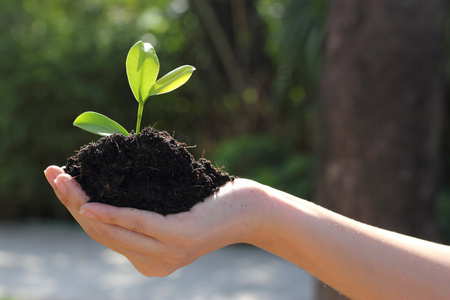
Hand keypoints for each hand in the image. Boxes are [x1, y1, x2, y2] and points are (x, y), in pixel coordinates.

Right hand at [44, 166, 262, 276]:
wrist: (253, 211)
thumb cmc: (212, 202)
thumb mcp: (172, 210)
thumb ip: (145, 212)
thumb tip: (112, 186)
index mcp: (147, 258)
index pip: (103, 235)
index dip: (76, 210)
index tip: (60, 183)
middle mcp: (152, 263)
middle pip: (101, 232)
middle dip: (71, 203)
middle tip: (52, 175)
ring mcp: (165, 254)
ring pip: (113, 230)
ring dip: (82, 203)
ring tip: (63, 181)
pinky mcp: (179, 239)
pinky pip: (138, 224)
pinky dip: (112, 214)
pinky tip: (90, 204)